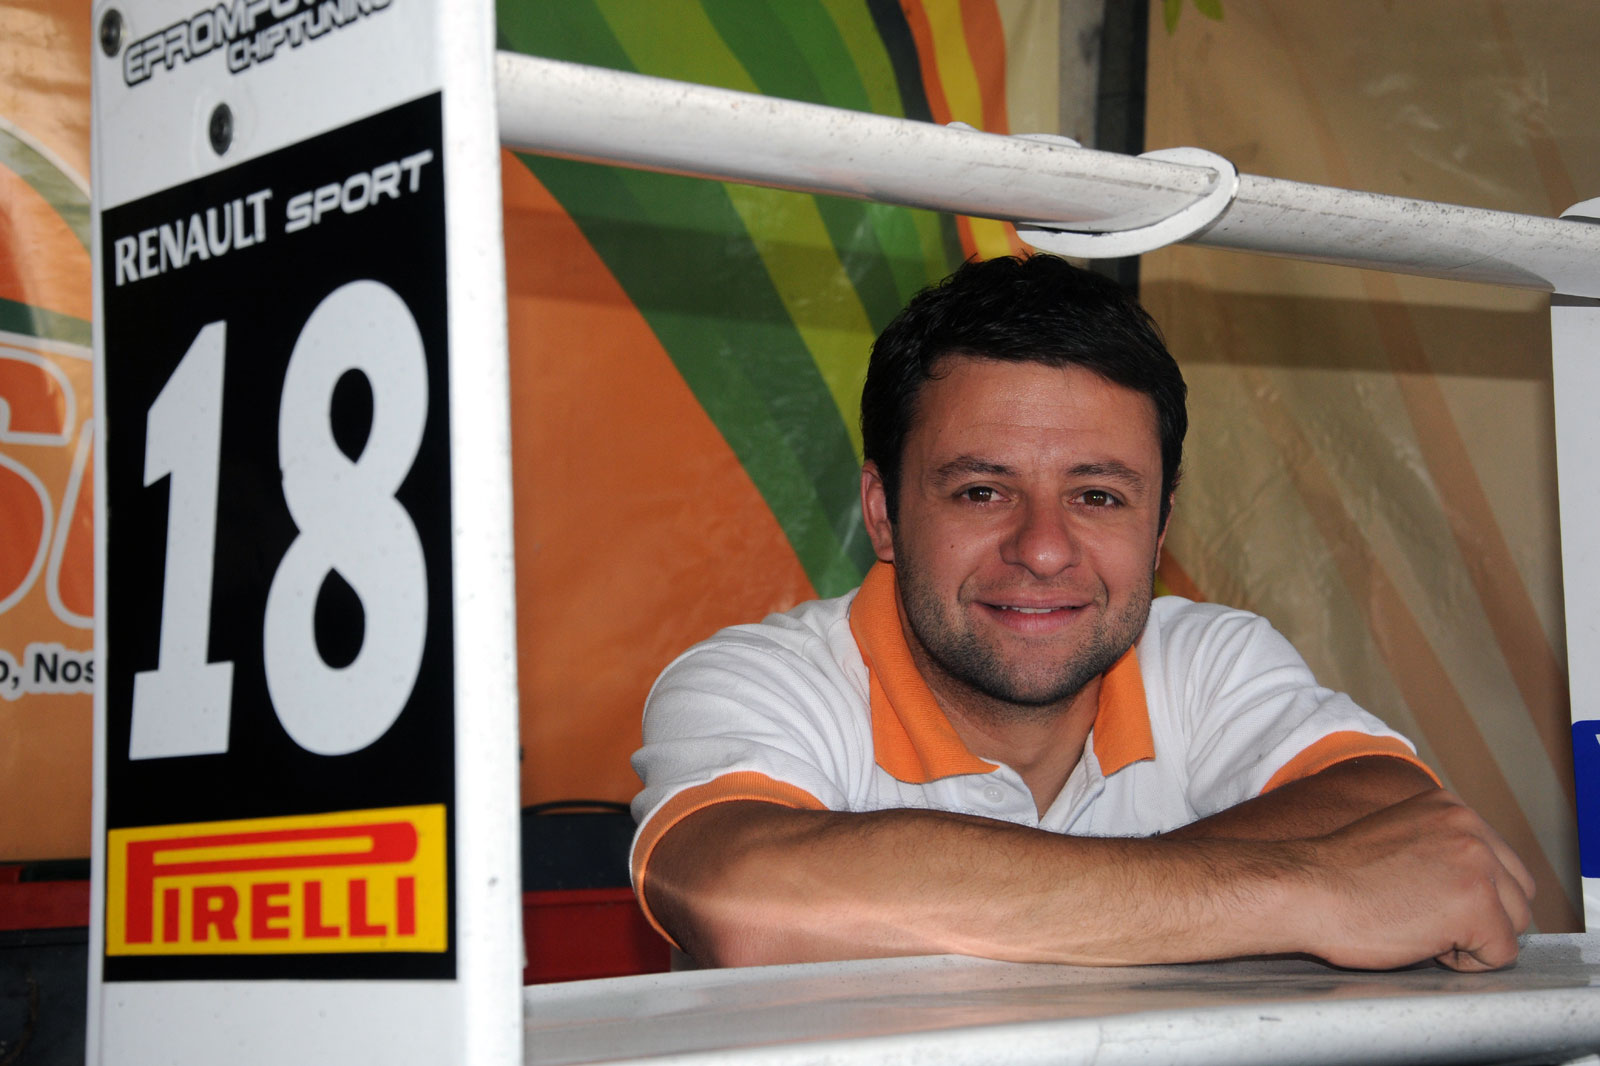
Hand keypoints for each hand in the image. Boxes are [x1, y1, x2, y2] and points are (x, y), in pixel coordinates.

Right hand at [1300, 790, 1534, 971]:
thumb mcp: (1399, 839)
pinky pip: (1501, 954)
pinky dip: (1467, 963)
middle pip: (1518, 892)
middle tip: (1424, 917)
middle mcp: (1470, 827)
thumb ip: (1442, 849)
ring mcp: (1476, 863)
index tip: (1425, 899)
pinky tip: (1423, 943)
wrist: (1304, 890)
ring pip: (1515, 922)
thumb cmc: (1338, 877)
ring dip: (1475, 938)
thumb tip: (1477, 885)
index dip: (1470, 894)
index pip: (1501, 863)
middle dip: (1483, 915)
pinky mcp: (1477, 904)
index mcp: (1451, 807)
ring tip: (1421, 928)